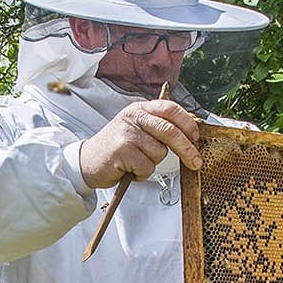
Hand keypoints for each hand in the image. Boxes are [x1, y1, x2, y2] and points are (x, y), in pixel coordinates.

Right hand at [78, 99, 201, 190]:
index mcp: (139, 109)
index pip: (170, 109)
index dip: (187, 124)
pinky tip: (130, 169)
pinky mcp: (122, 151)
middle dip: (187, 149)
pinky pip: (147, 167)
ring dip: (152, 163)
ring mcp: (127, 134)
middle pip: (170, 131)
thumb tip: (189, 133)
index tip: (195, 138)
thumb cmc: (116, 147)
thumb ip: (158, 127)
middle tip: (195, 162)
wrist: (87, 161)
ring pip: (159, 153)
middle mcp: (133, 117)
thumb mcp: (136, 129)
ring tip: (137, 161)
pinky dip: (141, 173)